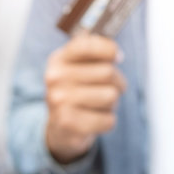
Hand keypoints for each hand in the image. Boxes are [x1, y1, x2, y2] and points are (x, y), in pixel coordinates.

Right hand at [45, 35, 125, 163]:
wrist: (60, 127)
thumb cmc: (77, 91)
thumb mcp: (78, 67)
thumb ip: (95, 53)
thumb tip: (116, 54)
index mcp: (59, 59)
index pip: (87, 46)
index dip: (108, 49)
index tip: (117, 56)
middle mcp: (55, 78)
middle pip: (107, 72)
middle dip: (117, 82)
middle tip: (109, 88)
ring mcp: (59, 101)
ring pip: (110, 96)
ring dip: (113, 103)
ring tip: (99, 105)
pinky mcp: (68, 124)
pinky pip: (108, 120)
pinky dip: (108, 121)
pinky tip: (94, 120)